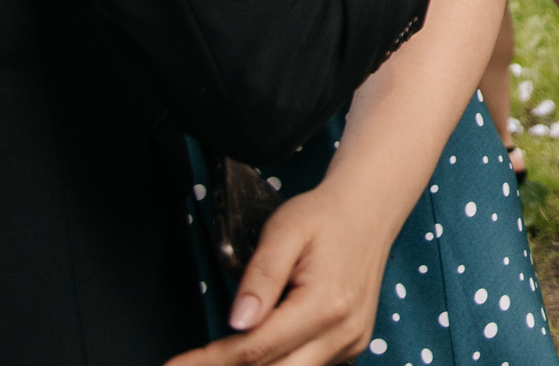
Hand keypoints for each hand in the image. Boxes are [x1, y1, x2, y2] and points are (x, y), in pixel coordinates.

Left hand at [163, 180, 395, 365]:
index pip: (255, 350)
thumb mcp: (285, 230)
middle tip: (188, 365)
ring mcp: (351, 342)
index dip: (208, 362)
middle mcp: (343, 331)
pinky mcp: (351, 344)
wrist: (370, 209)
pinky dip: (276, 365)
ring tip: (216, 359)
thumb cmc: (324, 215)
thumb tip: (238, 322)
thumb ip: (261, 276)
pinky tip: (252, 355)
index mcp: (326, 304)